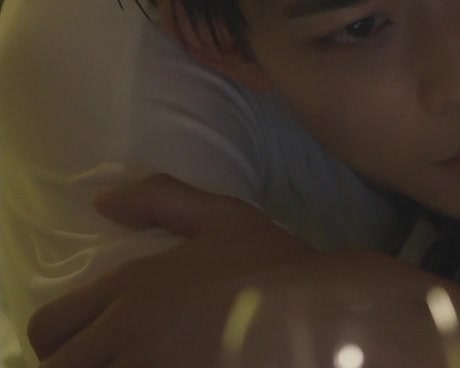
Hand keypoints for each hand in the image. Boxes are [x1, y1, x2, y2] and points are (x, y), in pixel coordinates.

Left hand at [27, 174, 440, 367]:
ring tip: (139, 359)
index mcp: (131, 294)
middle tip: (108, 354)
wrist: (319, 315)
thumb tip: (102, 200)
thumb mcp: (221, 217)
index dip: (58, 335)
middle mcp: (129, 340)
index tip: (83, 336)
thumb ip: (159, 199)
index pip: (51, 328)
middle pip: (61, 367)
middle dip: (77, 360)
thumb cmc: (272, 264)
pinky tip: (173, 366)